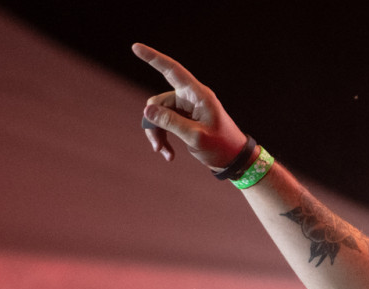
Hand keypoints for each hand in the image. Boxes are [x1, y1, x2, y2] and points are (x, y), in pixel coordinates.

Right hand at [131, 43, 249, 166]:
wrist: (233, 160)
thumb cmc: (221, 147)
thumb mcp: (195, 137)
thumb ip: (171, 122)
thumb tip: (147, 110)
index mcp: (198, 95)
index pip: (173, 71)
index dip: (153, 58)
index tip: (136, 47)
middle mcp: (190, 98)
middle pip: (159, 101)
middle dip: (154, 123)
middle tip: (157, 146)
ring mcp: (186, 108)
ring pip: (159, 114)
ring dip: (158, 134)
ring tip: (163, 152)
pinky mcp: (184, 119)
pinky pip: (164, 123)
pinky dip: (163, 138)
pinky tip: (168, 154)